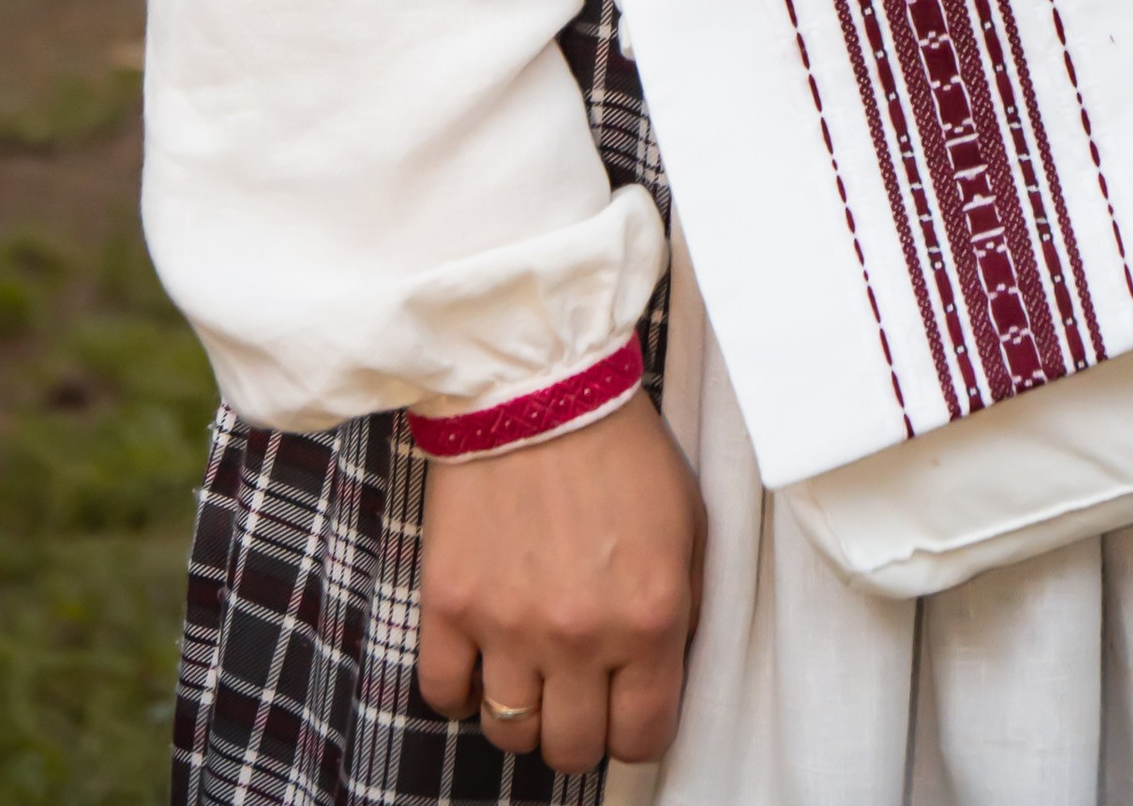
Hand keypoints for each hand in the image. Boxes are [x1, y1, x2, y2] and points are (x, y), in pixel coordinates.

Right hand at [416, 388, 705, 773]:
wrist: (538, 382)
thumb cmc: (619, 445)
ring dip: (522, 710)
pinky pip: (444, 696)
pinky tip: (481, 656)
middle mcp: (581, 637)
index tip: (624, 708)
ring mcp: (509, 626)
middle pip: (572, 749)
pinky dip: (462, 689)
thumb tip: (663, 674)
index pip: (644, 738)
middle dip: (579, 728)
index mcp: (649, 617)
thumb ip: (684, 608)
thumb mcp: (689, 522)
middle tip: (576, 688)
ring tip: (529, 667)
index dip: (635, 730)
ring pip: (509, 734)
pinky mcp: (451, 604)